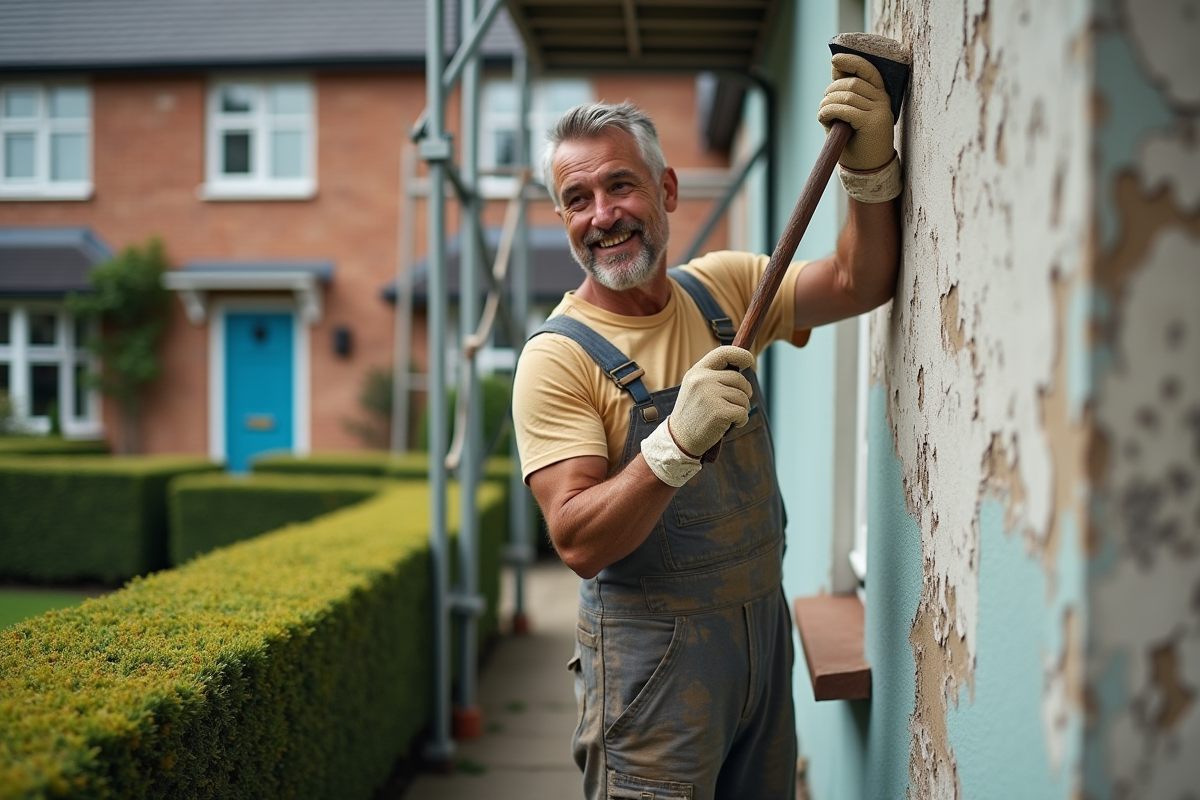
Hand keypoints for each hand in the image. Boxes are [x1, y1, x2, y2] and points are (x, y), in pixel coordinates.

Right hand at [667, 346, 755, 457]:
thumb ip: (715, 376)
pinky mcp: (719, 412)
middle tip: (736, 404)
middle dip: (744, 392)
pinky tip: (729, 425)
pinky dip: (741, 420)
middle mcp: (702, 380)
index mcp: (697, 371)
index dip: (741, 355)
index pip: (724, 352)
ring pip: (743, 397)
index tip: (750, 361)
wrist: (680, 439)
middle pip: (739, 379)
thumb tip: (743, 364)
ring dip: (742, 409)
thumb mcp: (697, 388)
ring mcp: (710, 395)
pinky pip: (743, 412)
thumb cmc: (694, 413)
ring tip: (727, 417)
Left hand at [817, 53, 894, 171]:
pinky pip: (845, 109)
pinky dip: (829, 111)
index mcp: (880, 95)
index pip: (867, 69)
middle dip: (831, 90)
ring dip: (827, 102)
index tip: (834, 60)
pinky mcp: (873, 122)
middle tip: (824, 103)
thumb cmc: (857, 141)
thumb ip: (845, 93)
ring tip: (823, 113)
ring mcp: (880, 110)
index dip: (851, 61)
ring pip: (846, 95)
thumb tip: (835, 67)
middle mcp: (883, 100)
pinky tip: (823, 117)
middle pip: (851, 83)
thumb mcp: (850, 114)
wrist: (869, 169)